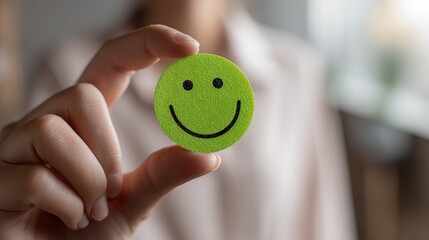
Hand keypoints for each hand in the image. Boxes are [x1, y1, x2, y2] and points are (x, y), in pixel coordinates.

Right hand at [0, 25, 220, 239]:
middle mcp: (44, 122)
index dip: (148, 44)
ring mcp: (13, 148)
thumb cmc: (89, 230)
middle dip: (107, 149)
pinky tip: (68, 220)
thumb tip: (208, 155)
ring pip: (51, 132)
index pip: (111, 62)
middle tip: (114, 190)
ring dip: (88, 182)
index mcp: (82, 120)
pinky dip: (67, 208)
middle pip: (80, 95)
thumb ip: (162, 175)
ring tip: (90, 211)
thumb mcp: (134, 199)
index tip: (191, 48)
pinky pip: (35, 178)